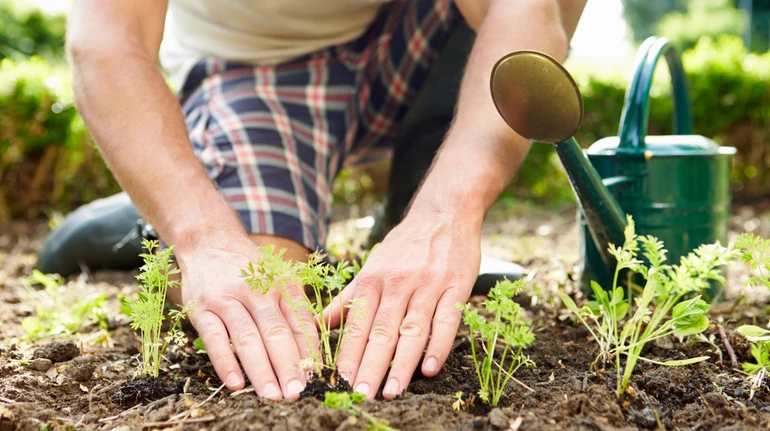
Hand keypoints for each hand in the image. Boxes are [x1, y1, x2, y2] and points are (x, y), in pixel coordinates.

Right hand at [176, 231, 317, 399]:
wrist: (209, 241)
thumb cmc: (250, 268)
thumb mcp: (278, 277)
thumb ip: (294, 309)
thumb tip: (312, 351)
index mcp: (281, 284)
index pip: (300, 321)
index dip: (309, 351)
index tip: (316, 378)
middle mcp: (256, 290)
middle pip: (276, 332)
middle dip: (288, 365)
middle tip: (297, 392)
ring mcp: (227, 299)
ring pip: (247, 338)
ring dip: (261, 369)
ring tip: (272, 395)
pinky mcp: (201, 308)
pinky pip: (214, 338)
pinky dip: (225, 362)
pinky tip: (236, 383)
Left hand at [326, 211, 480, 398]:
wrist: (444, 213)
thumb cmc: (405, 245)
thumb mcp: (372, 266)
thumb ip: (348, 298)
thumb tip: (318, 324)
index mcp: (373, 280)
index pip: (357, 324)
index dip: (348, 355)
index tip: (338, 382)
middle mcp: (397, 283)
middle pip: (381, 331)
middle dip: (370, 365)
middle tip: (361, 394)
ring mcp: (428, 285)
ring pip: (412, 329)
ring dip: (402, 363)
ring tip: (392, 391)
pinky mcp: (456, 286)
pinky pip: (447, 320)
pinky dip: (438, 345)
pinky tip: (430, 368)